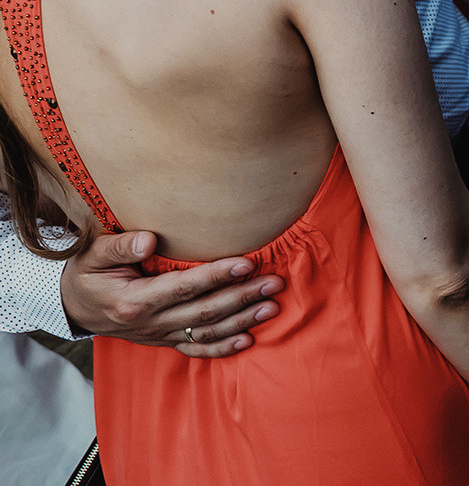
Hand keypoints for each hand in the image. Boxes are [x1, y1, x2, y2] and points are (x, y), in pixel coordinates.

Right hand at [60, 232, 283, 357]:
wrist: (72, 305)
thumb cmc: (87, 274)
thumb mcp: (93, 256)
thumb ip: (119, 247)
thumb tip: (149, 240)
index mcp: (134, 301)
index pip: (183, 288)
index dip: (216, 276)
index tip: (246, 262)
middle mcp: (149, 323)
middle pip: (203, 312)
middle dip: (241, 297)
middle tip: (274, 282)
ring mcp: (157, 335)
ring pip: (205, 332)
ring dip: (241, 321)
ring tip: (272, 307)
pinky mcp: (162, 341)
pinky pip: (194, 350)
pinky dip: (221, 349)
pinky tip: (248, 340)